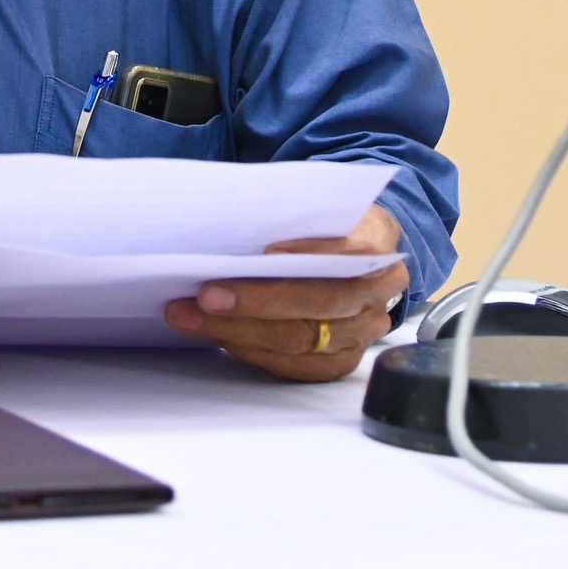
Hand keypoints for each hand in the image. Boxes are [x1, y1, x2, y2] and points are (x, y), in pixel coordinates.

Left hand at [164, 204, 407, 381]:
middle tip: (205, 295)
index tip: (265, 253)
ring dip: (238, 331)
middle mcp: (377, 294)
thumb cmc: (326, 225)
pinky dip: (250, 350)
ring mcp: (362, 332)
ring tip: (190, 316)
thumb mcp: (319, 203)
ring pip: (301, 340)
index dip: (309, 256)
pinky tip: (217, 334)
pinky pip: (294, 365)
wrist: (360, 250)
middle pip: (319, 304)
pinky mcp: (341, 361)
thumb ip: (292, 213)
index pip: (347, 254)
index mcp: (377, 244)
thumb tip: (232, 225)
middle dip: (256, 302)